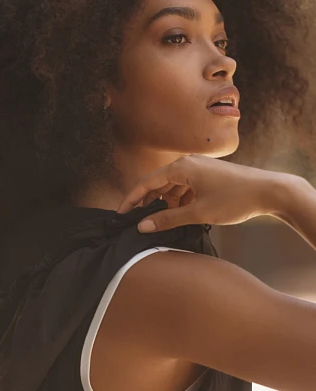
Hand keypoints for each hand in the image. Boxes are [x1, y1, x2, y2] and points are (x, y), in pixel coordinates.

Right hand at [116, 154, 293, 232]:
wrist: (270, 191)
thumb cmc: (235, 199)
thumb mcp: (198, 213)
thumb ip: (167, 219)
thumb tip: (143, 226)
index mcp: (182, 168)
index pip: (146, 183)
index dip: (131, 200)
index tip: (120, 214)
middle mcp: (188, 164)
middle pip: (157, 184)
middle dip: (146, 203)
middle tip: (138, 222)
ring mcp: (199, 169)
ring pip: (172, 187)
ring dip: (164, 204)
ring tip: (160, 222)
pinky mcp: (208, 176)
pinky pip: (185, 188)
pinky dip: (179, 201)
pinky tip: (181, 215)